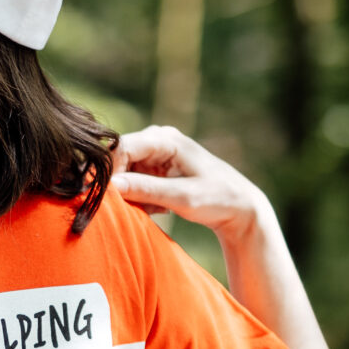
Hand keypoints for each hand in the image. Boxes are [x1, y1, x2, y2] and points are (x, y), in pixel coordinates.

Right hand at [110, 125, 274, 246]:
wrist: (239, 206)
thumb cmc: (217, 198)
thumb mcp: (182, 197)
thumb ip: (146, 189)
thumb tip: (111, 185)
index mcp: (165, 139)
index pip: (121, 148)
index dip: (110, 172)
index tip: (109, 199)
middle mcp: (156, 140)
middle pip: (118, 159)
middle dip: (119, 185)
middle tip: (128, 209)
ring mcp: (154, 155)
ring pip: (123, 173)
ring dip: (130, 194)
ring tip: (153, 210)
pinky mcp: (154, 170)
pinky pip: (132, 182)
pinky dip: (139, 198)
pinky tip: (158, 209)